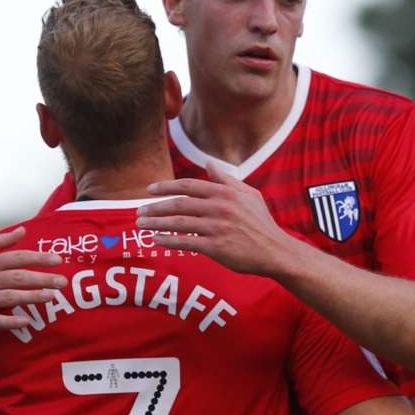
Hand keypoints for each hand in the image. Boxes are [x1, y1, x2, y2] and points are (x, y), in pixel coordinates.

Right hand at [0, 226, 67, 331]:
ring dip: (32, 297)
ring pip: (10, 297)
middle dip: (42, 279)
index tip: (58, 260)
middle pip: (17, 277)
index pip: (16, 257)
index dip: (38, 258)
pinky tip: (27, 321)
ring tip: (51, 297)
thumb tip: (23, 230)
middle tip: (63, 282)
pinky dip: (11, 321)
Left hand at [135, 162, 297, 275]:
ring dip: (155, 224)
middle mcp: (219, 208)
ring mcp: (217, 227)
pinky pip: (185, 242)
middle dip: (155, 207)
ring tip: (140, 225)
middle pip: (178, 204)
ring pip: (178, 223)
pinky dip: (168, 240)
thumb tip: (209, 163)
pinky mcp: (216, 247)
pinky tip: (156, 240)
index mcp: (225, 193)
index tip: (149, 190)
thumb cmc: (261, 223)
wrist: (275, 250)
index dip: (166, 187)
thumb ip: (226, 180)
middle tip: (139, 211)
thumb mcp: (249, 194)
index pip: (188, 186)